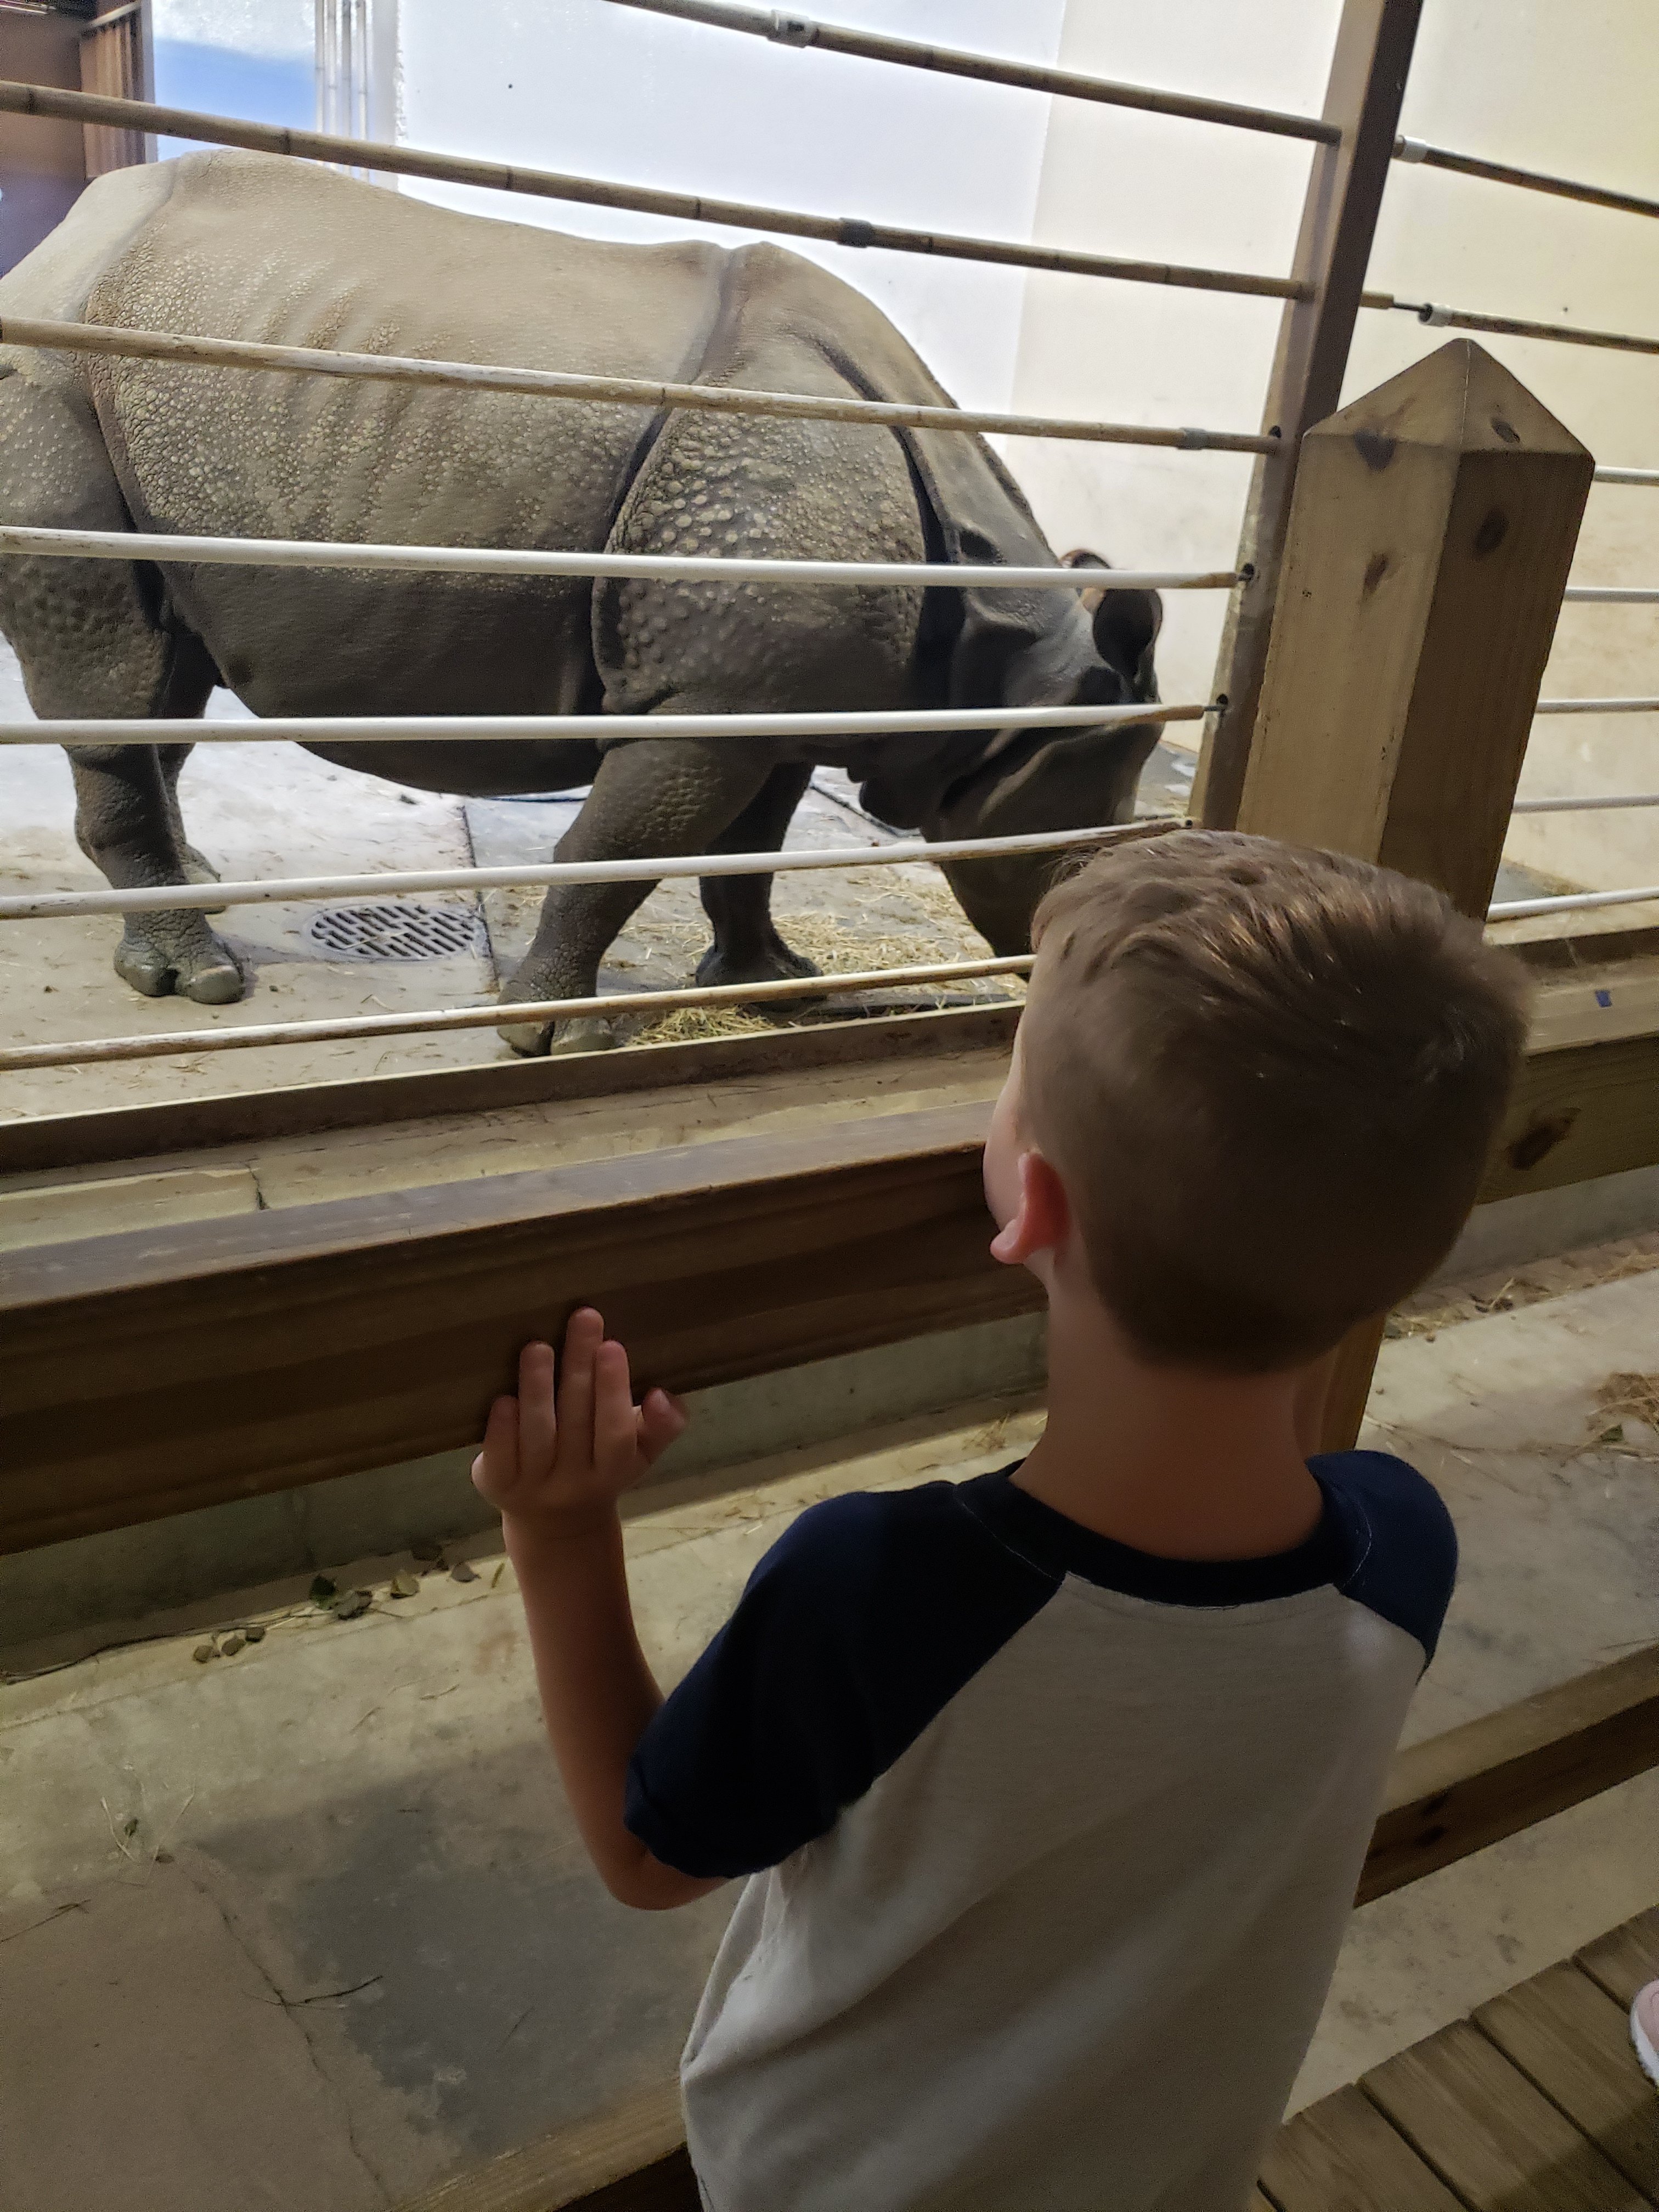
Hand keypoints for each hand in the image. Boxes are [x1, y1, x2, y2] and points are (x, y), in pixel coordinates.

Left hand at [472, 1309, 687, 1537]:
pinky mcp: (497, 1485)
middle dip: (578, 1366)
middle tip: (582, 1318)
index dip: (613, 1389)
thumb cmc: (602, 1467)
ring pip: (537, 1434)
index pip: (616, 1431)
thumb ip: (663, 1424)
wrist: (556, 1524)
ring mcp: (533, 1486)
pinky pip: (499, 1456)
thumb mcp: (642, 1452)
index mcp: (613, 1470)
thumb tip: (661, 1395)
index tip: (612, 1345)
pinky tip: (503, 1397)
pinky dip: (501, 1427)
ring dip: (537, 1388)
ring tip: (537, 1346)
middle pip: (576, 1420)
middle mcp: (574, 1482)